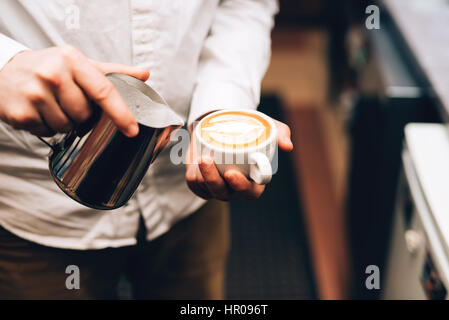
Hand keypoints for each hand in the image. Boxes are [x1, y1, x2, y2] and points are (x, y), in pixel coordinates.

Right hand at [0, 45, 149, 136]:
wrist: (4, 70)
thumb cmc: (48, 67)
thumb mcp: (78, 63)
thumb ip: (112, 72)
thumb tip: (144, 74)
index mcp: (71, 60)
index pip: (103, 90)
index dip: (120, 113)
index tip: (132, 129)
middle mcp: (52, 74)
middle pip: (85, 114)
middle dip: (81, 114)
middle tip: (67, 101)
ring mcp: (34, 94)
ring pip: (67, 126)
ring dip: (64, 122)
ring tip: (52, 105)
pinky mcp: (21, 113)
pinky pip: (48, 132)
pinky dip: (47, 127)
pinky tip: (39, 112)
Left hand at [185, 118, 292, 200]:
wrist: (226, 125)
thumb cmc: (252, 130)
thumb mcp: (269, 128)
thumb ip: (280, 134)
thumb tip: (287, 146)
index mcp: (255, 182)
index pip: (250, 192)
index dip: (240, 186)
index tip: (231, 173)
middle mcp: (236, 190)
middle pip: (224, 193)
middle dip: (213, 180)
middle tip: (207, 159)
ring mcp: (218, 189)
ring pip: (206, 189)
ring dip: (201, 175)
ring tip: (200, 157)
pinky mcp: (203, 184)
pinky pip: (194, 185)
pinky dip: (192, 174)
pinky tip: (194, 162)